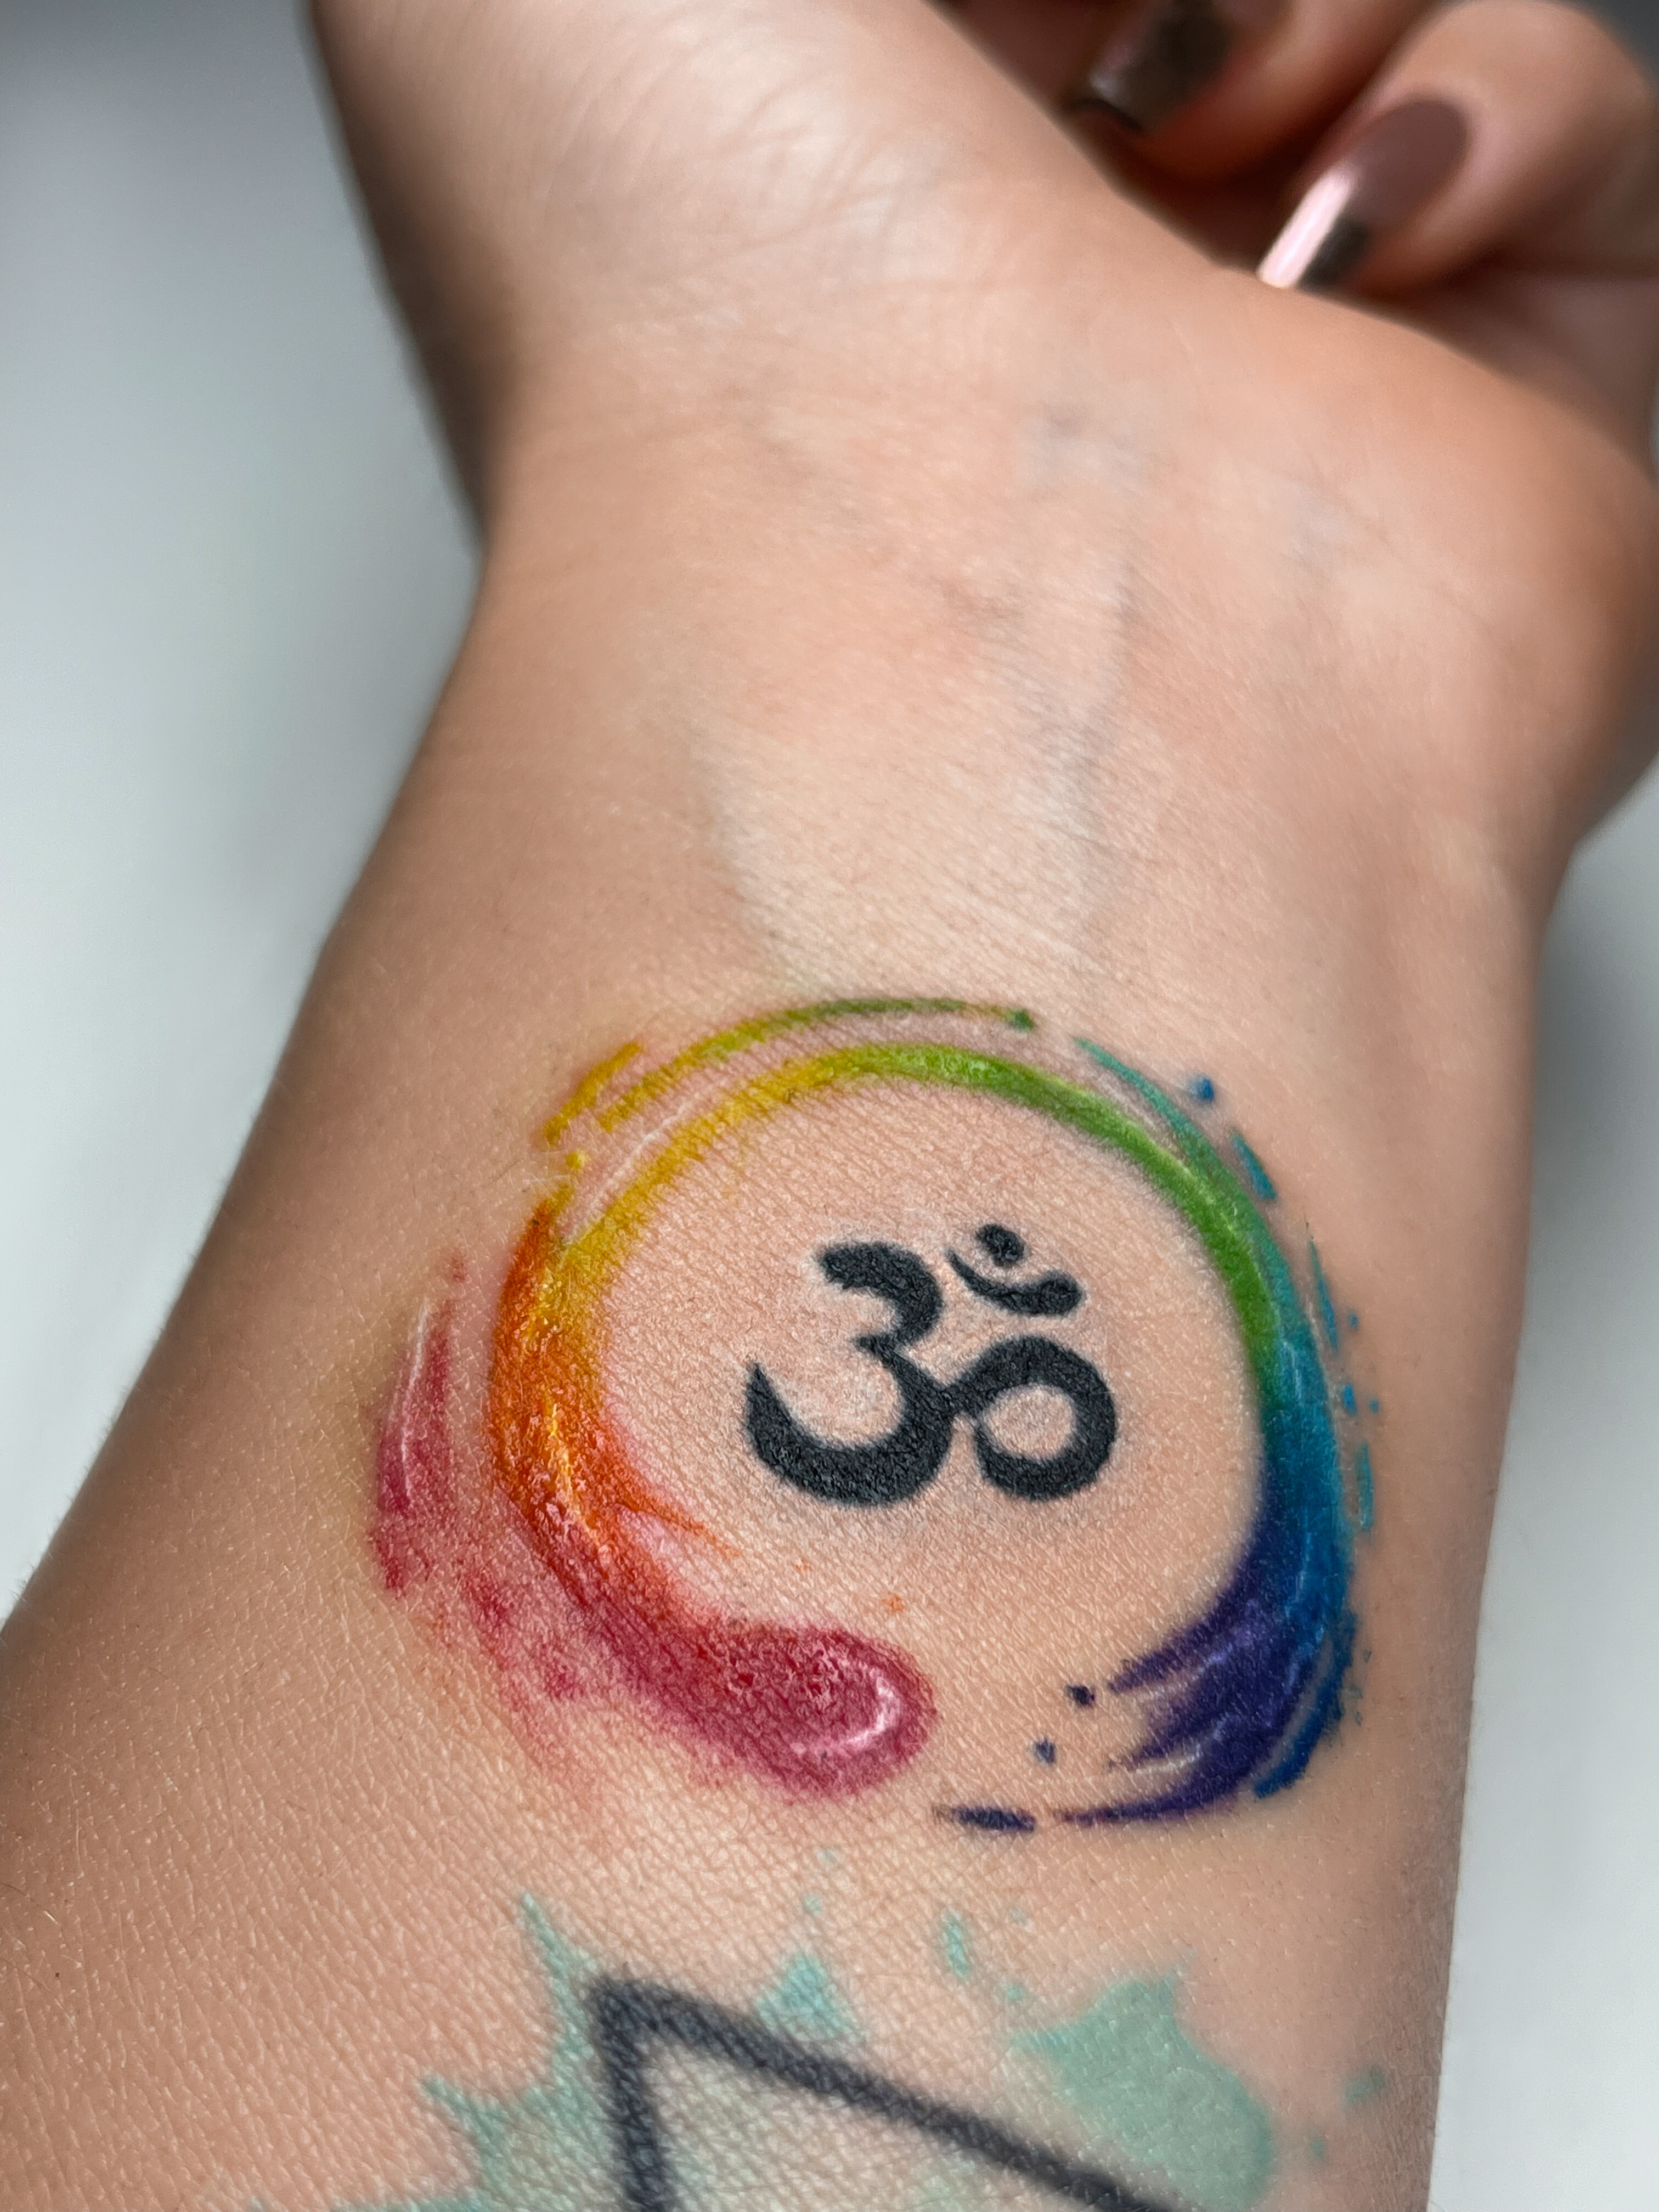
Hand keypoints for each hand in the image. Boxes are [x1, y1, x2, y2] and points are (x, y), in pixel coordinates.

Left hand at [313, 0, 1658, 913]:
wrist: (921, 589)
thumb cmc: (677, 302)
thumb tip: (847, 47)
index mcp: (833, 189)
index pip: (1001, 25)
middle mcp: (1062, 289)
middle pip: (1193, 24)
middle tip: (1068, 31)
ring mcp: (1281, 357)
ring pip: (1409, 42)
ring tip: (1194, 109)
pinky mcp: (1502, 421)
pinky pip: (1591, 152)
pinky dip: (1501, 105)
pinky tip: (1356, 215)